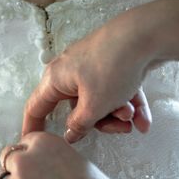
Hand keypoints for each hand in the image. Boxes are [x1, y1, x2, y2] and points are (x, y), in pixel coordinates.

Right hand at [21, 0, 178, 141]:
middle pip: (78, 108)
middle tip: (120, 128)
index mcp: (55, 79)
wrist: (145, 35)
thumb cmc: (112, 68)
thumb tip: (70, 134)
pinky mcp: (112, 63)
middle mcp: (69, 71)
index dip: (32, 127)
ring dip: (118, 113)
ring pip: (100, 100)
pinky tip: (143, 119)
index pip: (36, 108)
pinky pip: (116, 90)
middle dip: (101, 122)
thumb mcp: (94, 105)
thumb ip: (80, 124)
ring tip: (134, 116)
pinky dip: (128, 104)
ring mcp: (92, 66)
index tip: (32, 143)